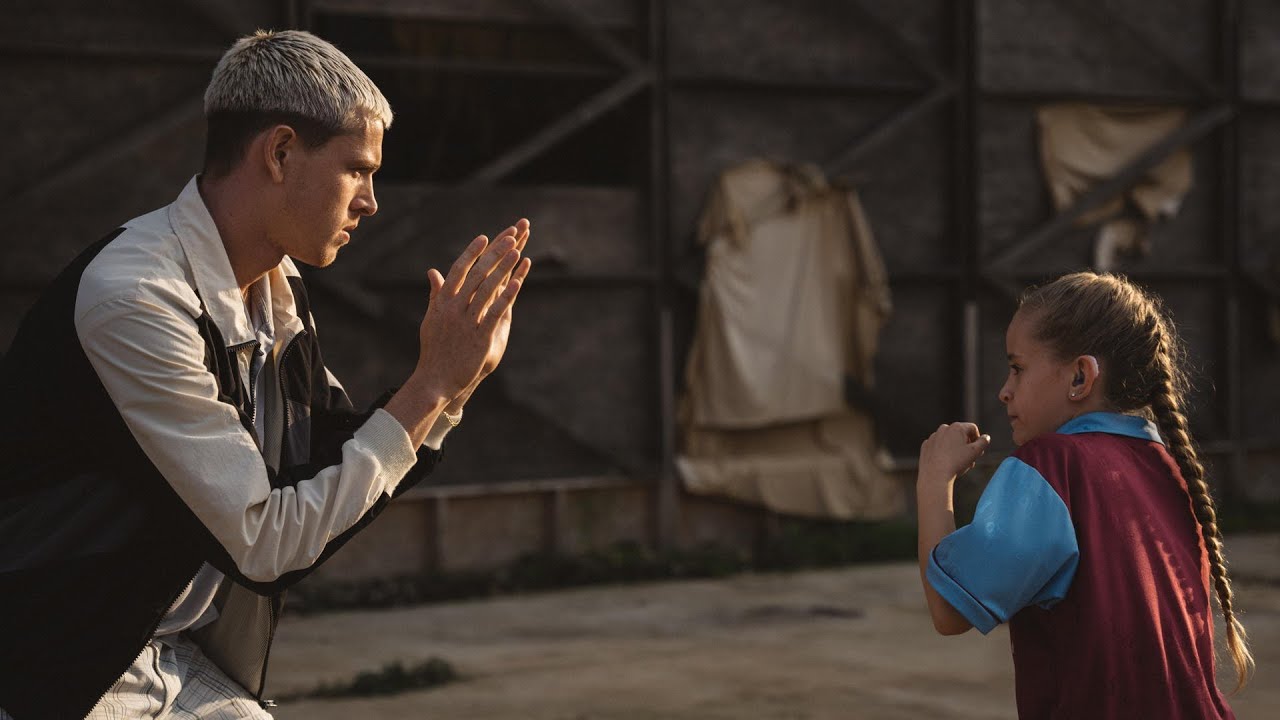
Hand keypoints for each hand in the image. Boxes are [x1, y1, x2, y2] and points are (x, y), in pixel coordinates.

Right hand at [413, 225, 530, 401]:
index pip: (458, 271)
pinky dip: (506, 296)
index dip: (471, 253)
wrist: (435, 380)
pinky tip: (517, 282)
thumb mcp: (432, 318)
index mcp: (442, 302)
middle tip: (509, 236)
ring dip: (503, 268)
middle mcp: (453, 309)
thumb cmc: (434, 350)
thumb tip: (433, 272)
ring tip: (517, 251)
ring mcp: (466, 322)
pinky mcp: (479, 337)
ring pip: (486, 289)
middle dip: (494, 253)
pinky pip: (494, 313)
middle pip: (476, 275)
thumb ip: (436, 294)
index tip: (484, 237)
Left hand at [918, 422, 989, 483]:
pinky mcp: (926, 445)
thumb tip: (986, 437)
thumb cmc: (957, 463)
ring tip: (959, 464)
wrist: (935, 475)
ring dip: (955, 449)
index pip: (973, 429)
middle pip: (960, 434)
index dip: (978, 439)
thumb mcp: (975, 452)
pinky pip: (938, 447)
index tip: (978, 452)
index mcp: (957, 427)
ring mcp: (933, 436)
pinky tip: (945, 463)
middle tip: (970, 460)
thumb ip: (983, 442)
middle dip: (966, 445)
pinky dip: (943, 452)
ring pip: (948, 441)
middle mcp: (944, 428)